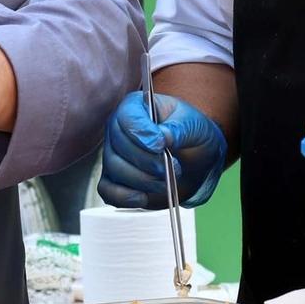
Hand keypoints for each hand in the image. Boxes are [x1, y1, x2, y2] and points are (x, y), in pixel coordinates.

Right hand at [97, 92, 227, 209]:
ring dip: (141, 179)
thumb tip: (162, 138)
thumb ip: (178, 129)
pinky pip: (107, 190)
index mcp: (135, 107)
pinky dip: (124, 196)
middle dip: (146, 161)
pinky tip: (143, 197)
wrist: (197, 158)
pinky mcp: (116, 179)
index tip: (161, 146)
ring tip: (165, 181)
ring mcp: (114, 155)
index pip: (127, 117)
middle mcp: (119, 129)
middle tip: (171, 167)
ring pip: (113, 168)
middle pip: (118, 146)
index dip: (141, 133)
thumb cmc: (192, 134)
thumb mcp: (193, 125)